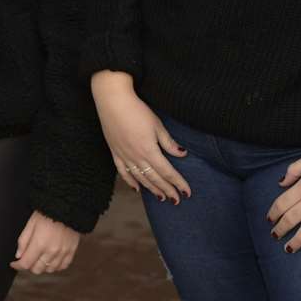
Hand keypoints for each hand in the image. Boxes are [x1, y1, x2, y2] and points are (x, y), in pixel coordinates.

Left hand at [11, 210, 78, 273]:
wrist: (66, 207)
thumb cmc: (47, 212)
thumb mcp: (31, 223)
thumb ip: (24, 240)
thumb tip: (19, 255)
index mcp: (39, 244)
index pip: (26, 263)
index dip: (17, 265)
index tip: (14, 263)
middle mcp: (51, 251)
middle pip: (37, 269)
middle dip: (29, 265)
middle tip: (27, 257)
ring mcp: (62, 253)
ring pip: (49, 270)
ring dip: (42, 266)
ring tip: (39, 257)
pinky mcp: (71, 251)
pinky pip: (62, 266)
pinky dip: (55, 266)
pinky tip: (51, 259)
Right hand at [91, 71, 189, 203]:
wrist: (112, 101)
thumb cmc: (136, 110)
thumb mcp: (157, 125)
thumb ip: (168, 142)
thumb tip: (182, 154)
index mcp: (149, 150)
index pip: (167, 172)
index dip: (178, 183)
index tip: (187, 192)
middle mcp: (136, 157)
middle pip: (155, 178)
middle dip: (167, 190)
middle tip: (177, 200)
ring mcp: (124, 156)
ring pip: (140, 178)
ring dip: (151, 189)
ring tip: (161, 198)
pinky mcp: (115, 152)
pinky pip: (123, 172)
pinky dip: (130, 182)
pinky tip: (137, 189)